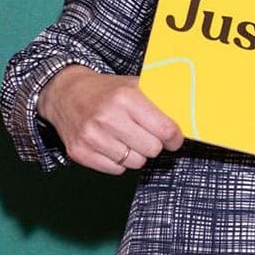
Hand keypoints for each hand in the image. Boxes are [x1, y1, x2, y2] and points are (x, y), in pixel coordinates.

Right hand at [37, 64, 183, 175]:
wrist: (64, 93)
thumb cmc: (107, 91)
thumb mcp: (134, 85)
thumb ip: (160, 100)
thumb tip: (190, 116)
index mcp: (126, 98)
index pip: (165, 130)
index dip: (175, 137)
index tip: (173, 138)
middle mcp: (107, 117)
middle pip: (152, 149)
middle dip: (154, 144)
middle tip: (147, 136)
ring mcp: (91, 136)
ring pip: (135, 162)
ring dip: (136, 154)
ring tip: (127, 139)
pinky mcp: (79, 152)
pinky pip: (116, 170)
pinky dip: (119, 162)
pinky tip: (113, 145)